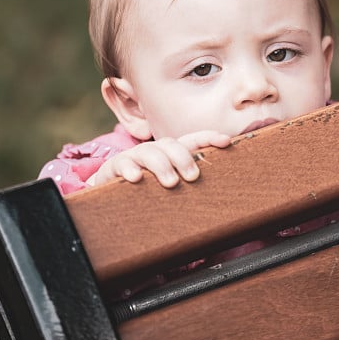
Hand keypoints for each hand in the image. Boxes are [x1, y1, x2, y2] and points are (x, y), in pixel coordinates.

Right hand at [87, 130, 230, 187]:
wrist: (112, 196)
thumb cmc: (150, 193)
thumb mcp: (172, 188)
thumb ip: (190, 189)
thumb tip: (220, 202)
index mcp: (172, 154)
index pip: (192, 141)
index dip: (209, 138)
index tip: (226, 142)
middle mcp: (155, 151)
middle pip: (170, 145)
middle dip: (184, 158)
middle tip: (193, 176)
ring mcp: (135, 157)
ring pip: (149, 152)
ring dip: (162, 165)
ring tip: (170, 182)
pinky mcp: (115, 167)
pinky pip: (122, 164)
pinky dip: (129, 169)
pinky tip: (136, 178)